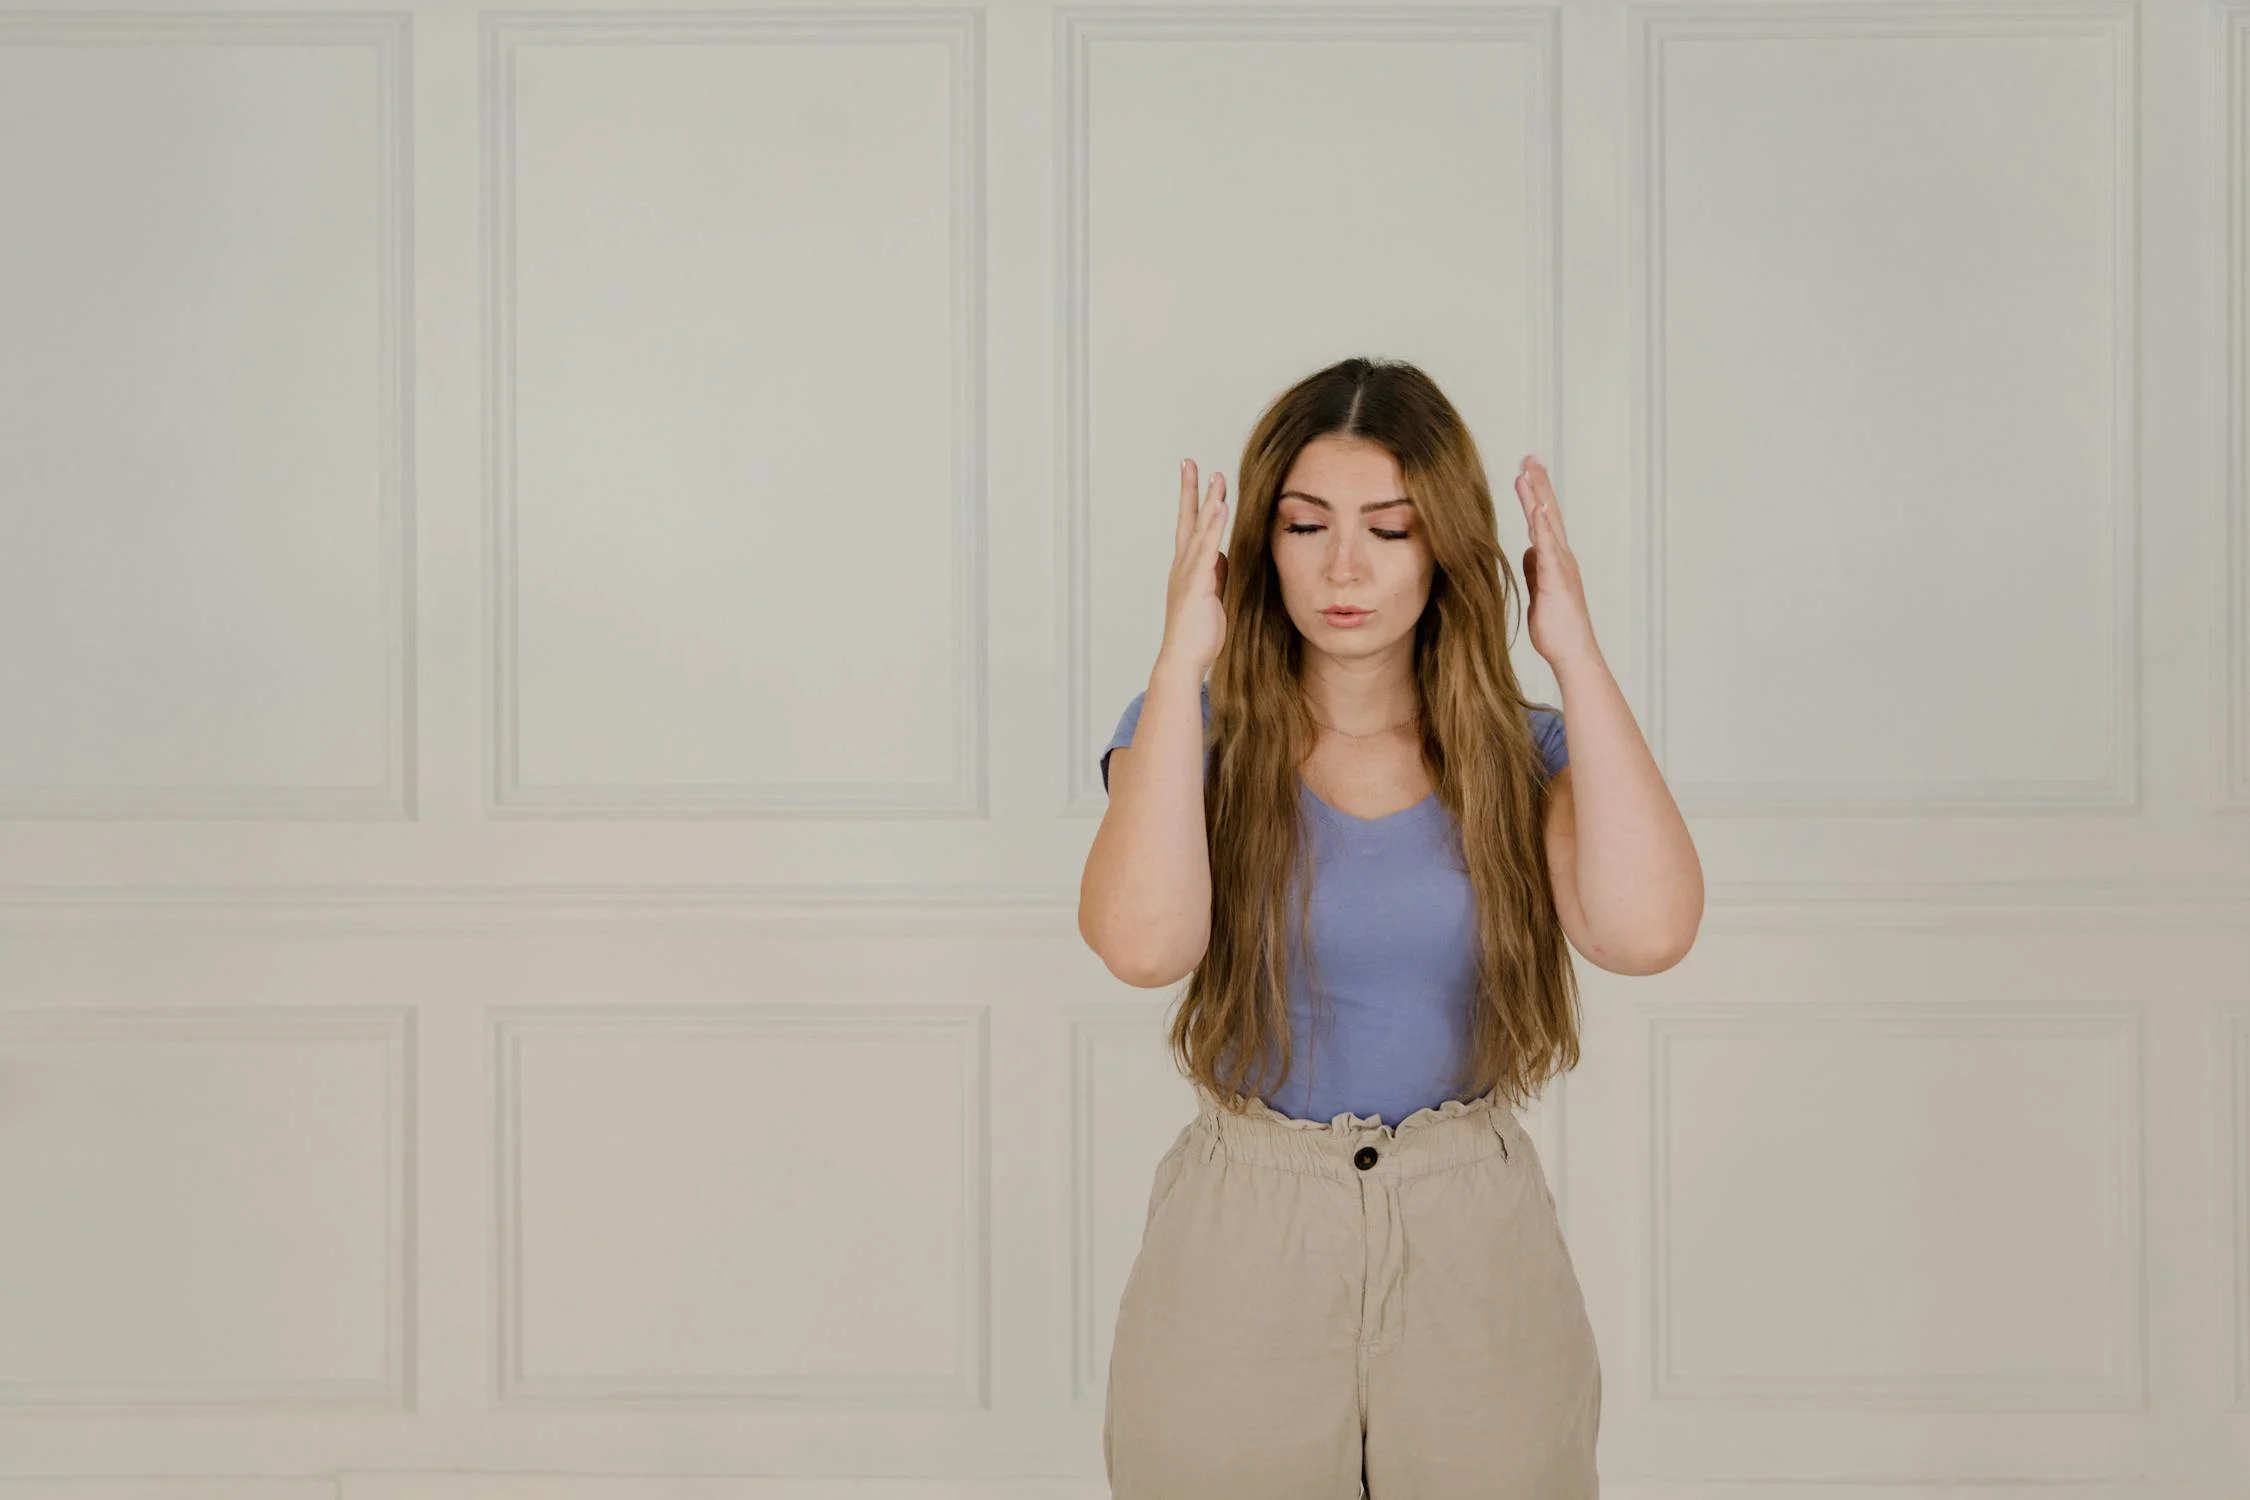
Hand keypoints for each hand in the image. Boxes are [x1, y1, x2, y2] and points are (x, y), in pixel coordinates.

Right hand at [1157, 459, 1227, 676]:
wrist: (1184, 660)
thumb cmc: (1198, 635)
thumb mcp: (1213, 597)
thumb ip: (1217, 574)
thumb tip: (1223, 555)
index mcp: (1187, 569)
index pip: (1189, 527)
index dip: (1193, 502)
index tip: (1197, 477)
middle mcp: (1183, 566)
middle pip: (1186, 519)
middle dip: (1190, 490)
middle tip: (1190, 462)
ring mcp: (1188, 573)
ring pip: (1199, 529)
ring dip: (1208, 501)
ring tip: (1216, 477)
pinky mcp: (1197, 583)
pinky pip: (1207, 549)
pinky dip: (1214, 527)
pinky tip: (1221, 508)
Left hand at [1513, 455, 1597, 667]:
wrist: (1572, 652)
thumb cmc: (1557, 627)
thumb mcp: (1537, 592)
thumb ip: (1534, 570)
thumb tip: (1528, 552)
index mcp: (1554, 559)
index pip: (1543, 520)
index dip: (1534, 495)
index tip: (1525, 471)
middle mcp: (1561, 557)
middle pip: (1548, 513)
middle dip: (1538, 484)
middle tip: (1529, 457)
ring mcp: (1561, 566)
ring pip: (1548, 524)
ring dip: (1538, 497)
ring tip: (1528, 472)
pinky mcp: (1557, 578)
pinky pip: (1549, 548)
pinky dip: (1544, 527)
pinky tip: (1538, 509)